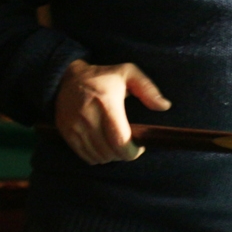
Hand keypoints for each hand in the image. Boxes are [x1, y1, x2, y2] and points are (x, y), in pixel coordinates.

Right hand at [54, 59, 170, 163]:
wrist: (67, 78)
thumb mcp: (128, 73)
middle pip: (110, 152)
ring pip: (99, 157)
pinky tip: (103, 145)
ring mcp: (75, 127)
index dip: (133, 151)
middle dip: (124, 154)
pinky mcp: (67, 134)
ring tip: (116, 144)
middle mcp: (88, 116)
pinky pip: (86, 157)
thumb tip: (165, 106)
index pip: (120, 140)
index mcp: (105, 102)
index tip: (140, 147)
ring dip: (111, 156)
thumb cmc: (103, 76)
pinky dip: (98, 157)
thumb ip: (148, 89)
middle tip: (130, 146)